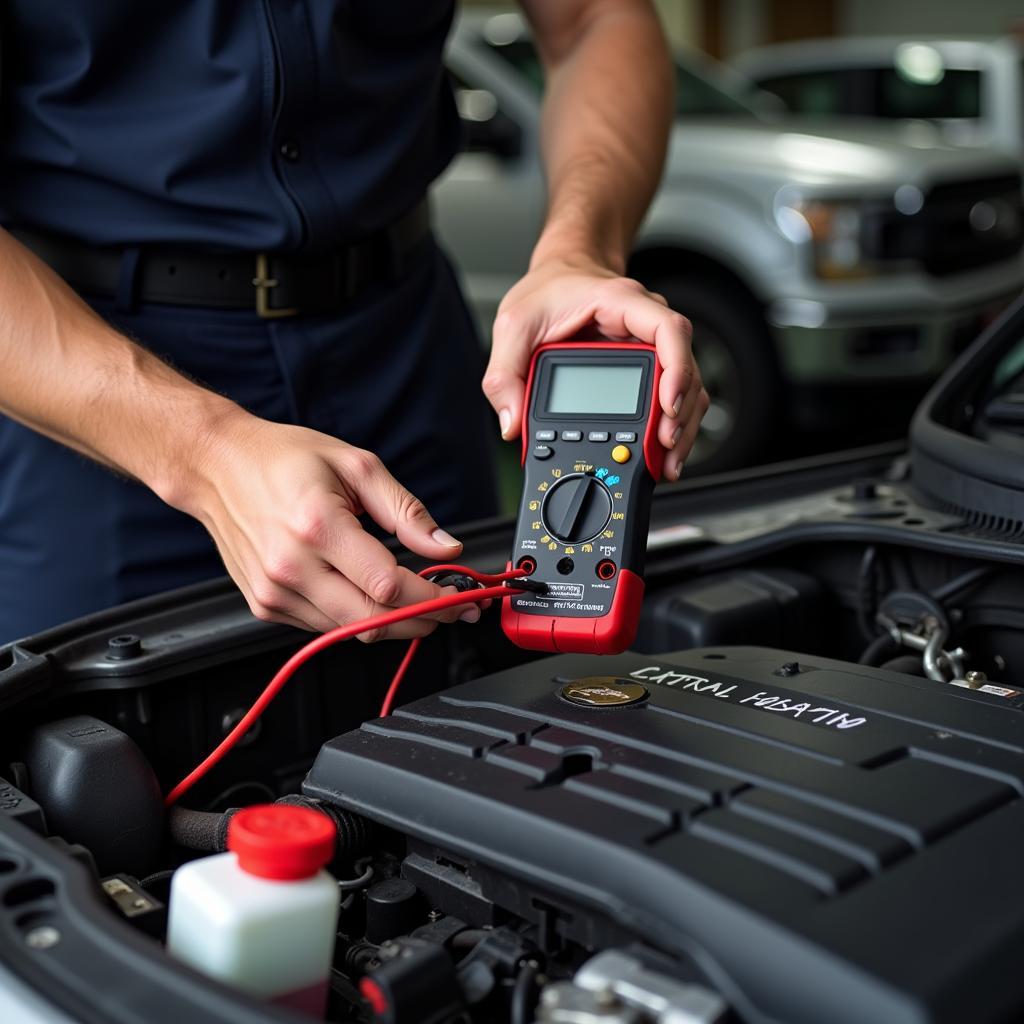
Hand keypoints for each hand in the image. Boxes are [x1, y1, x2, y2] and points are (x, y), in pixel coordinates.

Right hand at [179, 412, 476, 638]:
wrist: (217, 466)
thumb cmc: (283, 460)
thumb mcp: (357, 466)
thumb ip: (407, 512)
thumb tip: (448, 548)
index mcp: (317, 526)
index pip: (388, 585)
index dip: (433, 598)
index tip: (460, 597)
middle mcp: (291, 567)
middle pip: (373, 620)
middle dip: (423, 620)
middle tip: (452, 609)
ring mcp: (274, 592)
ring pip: (351, 631)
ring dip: (393, 623)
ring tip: (419, 601)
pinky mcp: (265, 605)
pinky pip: (325, 626)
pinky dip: (357, 617)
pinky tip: (369, 594)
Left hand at [482, 257, 708, 479]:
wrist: (557, 277)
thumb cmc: (545, 292)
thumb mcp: (513, 326)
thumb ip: (506, 375)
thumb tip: (513, 424)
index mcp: (620, 303)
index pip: (669, 330)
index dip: (676, 368)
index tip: (667, 404)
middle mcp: (644, 323)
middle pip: (685, 368)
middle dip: (680, 412)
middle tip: (664, 446)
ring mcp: (649, 346)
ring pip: (686, 386)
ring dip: (681, 424)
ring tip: (667, 461)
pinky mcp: (646, 367)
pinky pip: (671, 394)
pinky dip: (671, 423)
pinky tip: (661, 452)